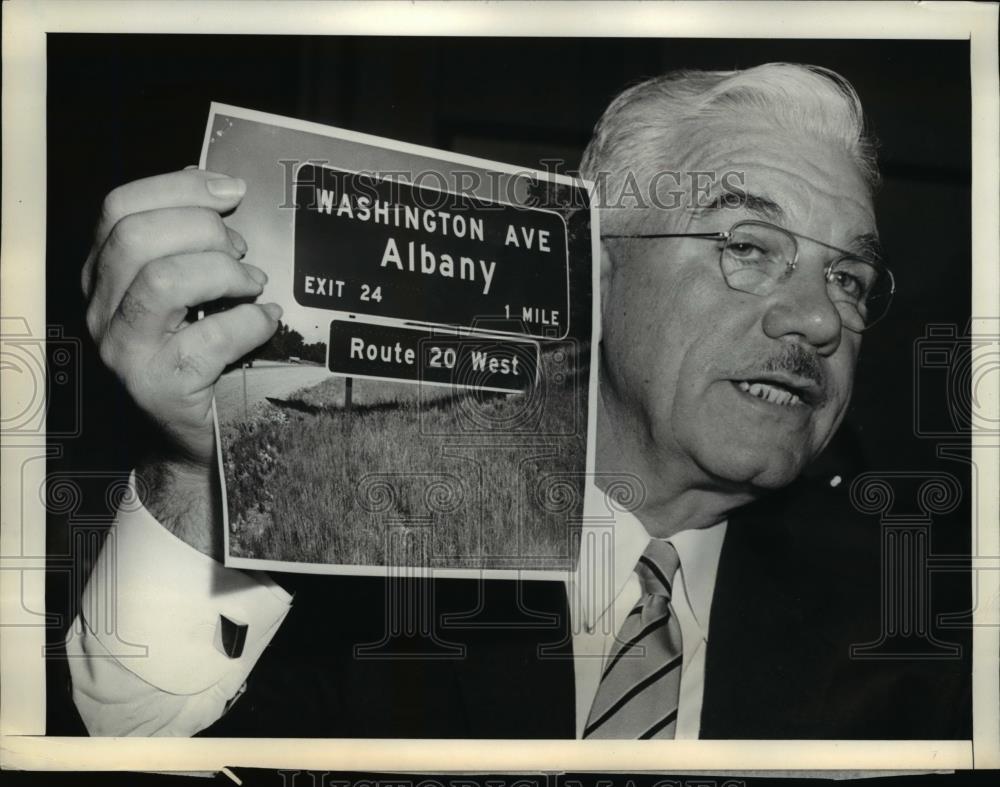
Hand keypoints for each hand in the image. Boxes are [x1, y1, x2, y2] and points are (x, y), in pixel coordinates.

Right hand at [83, 168, 280, 556]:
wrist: (190, 440)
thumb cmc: (197, 355)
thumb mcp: (184, 294)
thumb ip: (187, 243)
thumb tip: (220, 187)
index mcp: (103, 275)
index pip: (118, 208)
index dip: (179, 188)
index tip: (232, 192)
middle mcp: (101, 310)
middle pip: (136, 238)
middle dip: (205, 231)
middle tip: (243, 253)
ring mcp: (125, 351)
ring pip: (163, 281)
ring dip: (224, 273)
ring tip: (253, 286)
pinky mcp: (160, 387)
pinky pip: (211, 338)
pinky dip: (251, 322)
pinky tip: (267, 321)